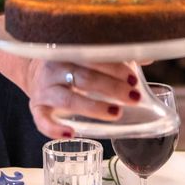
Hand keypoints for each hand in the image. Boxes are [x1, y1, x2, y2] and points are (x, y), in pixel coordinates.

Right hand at [24, 58, 141, 137]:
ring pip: (68, 99)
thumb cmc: (71, 65)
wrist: (35, 72)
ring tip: (116, 113)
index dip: (114, 68)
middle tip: (133, 97)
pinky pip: (42, 120)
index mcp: (70, 51)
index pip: (94, 57)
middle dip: (111, 88)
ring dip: (93, 107)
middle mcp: (55, 68)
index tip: (134, 78)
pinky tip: (72, 133)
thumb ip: (115, 58)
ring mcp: (44, 89)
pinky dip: (54, 129)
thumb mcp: (88, 58)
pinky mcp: (36, 107)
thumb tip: (148, 56)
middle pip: (84, 78)